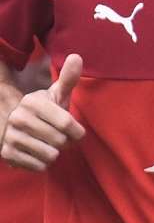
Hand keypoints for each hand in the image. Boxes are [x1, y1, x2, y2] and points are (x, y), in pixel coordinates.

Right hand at [2, 53, 83, 171]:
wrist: (17, 127)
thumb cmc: (45, 111)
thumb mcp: (56, 95)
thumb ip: (68, 78)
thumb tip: (76, 56)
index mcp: (32, 102)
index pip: (68, 125)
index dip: (77, 132)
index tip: (75, 131)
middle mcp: (18, 118)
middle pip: (61, 141)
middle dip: (65, 143)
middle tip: (58, 137)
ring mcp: (10, 137)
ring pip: (51, 155)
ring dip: (54, 153)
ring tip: (47, 144)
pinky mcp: (7, 154)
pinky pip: (39, 166)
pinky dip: (42, 163)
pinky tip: (36, 153)